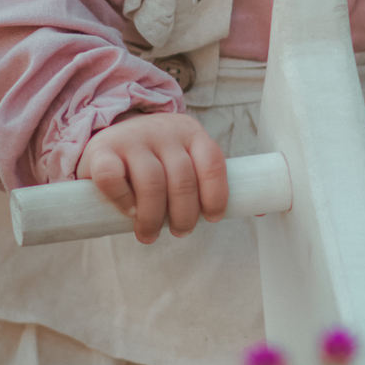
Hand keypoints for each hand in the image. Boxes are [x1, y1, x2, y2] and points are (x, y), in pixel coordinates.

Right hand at [77, 113, 227, 244]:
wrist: (109, 139)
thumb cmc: (155, 160)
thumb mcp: (185, 159)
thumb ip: (211, 180)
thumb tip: (264, 212)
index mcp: (191, 132)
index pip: (212, 163)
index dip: (216, 196)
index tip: (211, 218)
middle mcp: (163, 130)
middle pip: (182, 179)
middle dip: (184, 216)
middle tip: (179, 231)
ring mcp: (131, 138)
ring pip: (151, 182)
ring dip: (153, 217)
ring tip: (150, 233)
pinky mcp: (101, 150)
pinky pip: (112, 178)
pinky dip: (123, 199)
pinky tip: (128, 210)